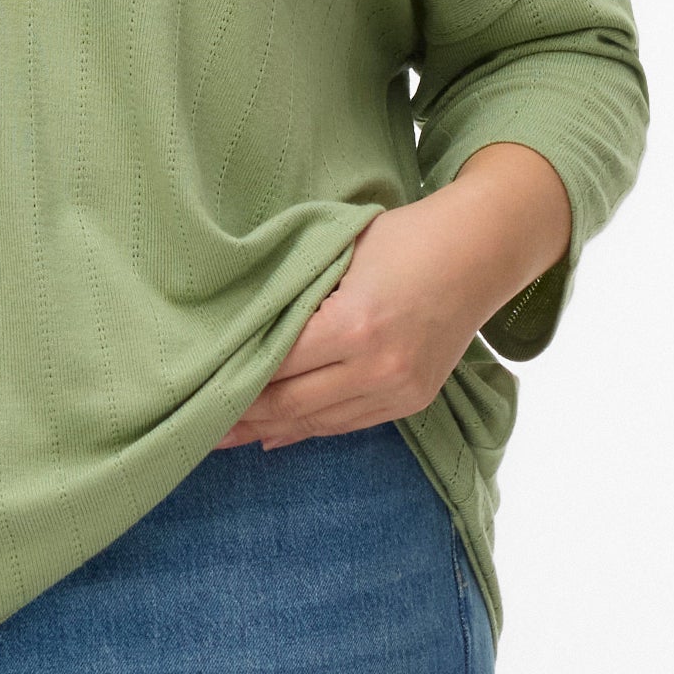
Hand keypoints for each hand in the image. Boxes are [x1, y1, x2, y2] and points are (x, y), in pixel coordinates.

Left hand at [216, 145, 570, 449]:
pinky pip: (347, 426)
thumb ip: (293, 294)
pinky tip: (273, 435)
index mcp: (355, 324)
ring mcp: (399, 390)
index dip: (229, 376)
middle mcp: (379, 367)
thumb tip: (238, 332)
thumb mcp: (340, 253)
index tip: (190, 384)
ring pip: (316, 423)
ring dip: (267, 430)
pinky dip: (307, 430)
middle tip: (190, 421)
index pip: (273, 363)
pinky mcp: (412, 401)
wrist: (483, 250)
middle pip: (288, 404)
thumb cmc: (403, 238)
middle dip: (238, 414)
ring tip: (221, 434)